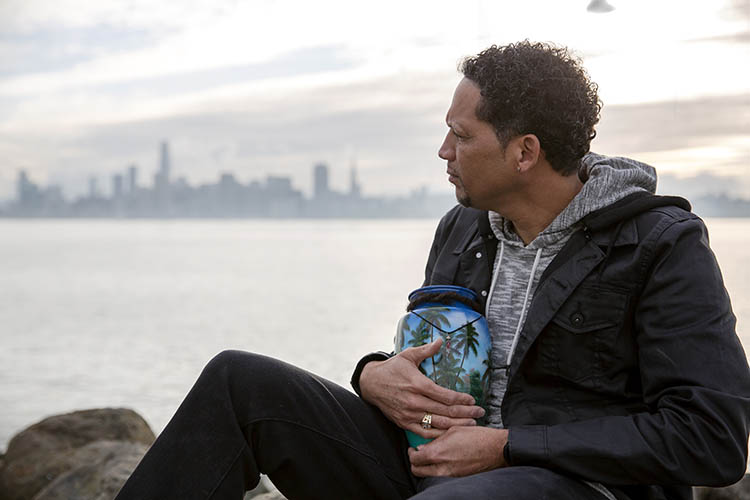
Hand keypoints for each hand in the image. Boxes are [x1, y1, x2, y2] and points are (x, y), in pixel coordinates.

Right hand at [359, 338, 484, 438]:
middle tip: (480, 413)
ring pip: (438, 423)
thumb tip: (440, 341)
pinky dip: (439, 434)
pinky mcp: (404, 422)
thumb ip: (426, 350)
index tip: (473, 400)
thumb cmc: (391, 368)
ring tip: (471, 424)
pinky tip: (451, 433)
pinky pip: (424, 433)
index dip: (461, 399)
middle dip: (466, 413)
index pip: (445, 396)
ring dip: (457, 425)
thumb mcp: (408, 355)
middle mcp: (414, 401)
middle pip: (446, 411)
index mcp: (418, 384)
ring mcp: (409, 414)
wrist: (371, 383)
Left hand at [408, 426, 507, 476]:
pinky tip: (444, 460)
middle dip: (415, 462)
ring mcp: (450, 475)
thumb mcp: (452, 430)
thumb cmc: (476, 436)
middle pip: (417, 470)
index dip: (411, 453)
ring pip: (428, 475)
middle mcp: (441, 467)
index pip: (414, 458)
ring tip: (431, 457)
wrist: (496, 449)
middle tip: (418, 454)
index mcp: (437, 453)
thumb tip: (423, 448)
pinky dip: (438, 469)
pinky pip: (440, 475)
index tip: (414, 448)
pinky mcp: (457, 478)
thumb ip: (434, 439)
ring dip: (426, 467)